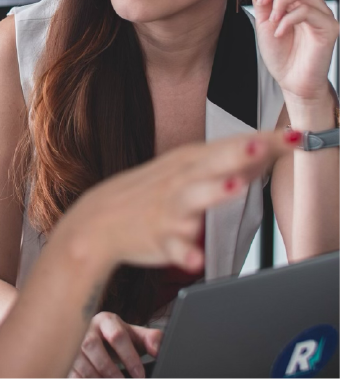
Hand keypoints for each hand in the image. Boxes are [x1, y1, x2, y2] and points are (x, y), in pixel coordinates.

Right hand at [64, 130, 295, 275]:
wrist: (99, 220)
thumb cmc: (147, 193)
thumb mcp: (182, 169)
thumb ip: (224, 163)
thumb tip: (266, 151)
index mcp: (188, 162)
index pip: (230, 146)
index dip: (263, 142)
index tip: (295, 136)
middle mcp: (179, 180)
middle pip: (211, 164)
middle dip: (236, 154)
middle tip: (261, 146)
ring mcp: (168, 209)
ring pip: (192, 200)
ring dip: (212, 193)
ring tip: (232, 187)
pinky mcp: (158, 238)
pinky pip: (172, 248)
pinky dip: (183, 252)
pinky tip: (195, 258)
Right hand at [68, 313, 160, 378]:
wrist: (97, 338)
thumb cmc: (118, 339)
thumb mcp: (135, 336)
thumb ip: (152, 339)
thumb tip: (159, 349)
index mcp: (106, 320)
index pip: (117, 335)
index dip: (130, 357)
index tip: (139, 375)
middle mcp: (87, 327)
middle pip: (93, 346)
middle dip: (110, 369)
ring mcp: (74, 342)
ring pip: (81, 361)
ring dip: (97, 377)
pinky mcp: (67, 357)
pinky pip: (71, 372)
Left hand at [251, 0, 339, 103]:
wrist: (291, 80)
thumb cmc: (280, 53)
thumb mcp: (263, 21)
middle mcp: (311, 1)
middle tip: (263, 3)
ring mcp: (321, 12)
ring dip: (279, 1)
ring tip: (272, 20)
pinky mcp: (328, 27)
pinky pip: (307, 10)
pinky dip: (287, 20)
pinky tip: (279, 33)